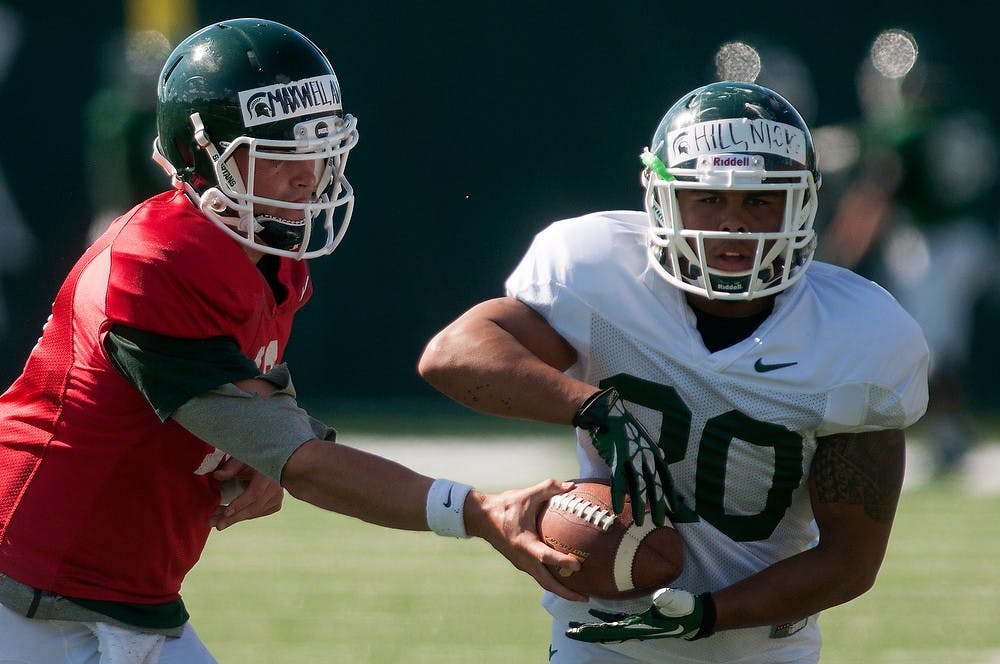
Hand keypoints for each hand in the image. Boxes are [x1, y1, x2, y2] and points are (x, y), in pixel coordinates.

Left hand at [210, 458, 283, 530]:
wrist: (276, 464)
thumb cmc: (256, 460)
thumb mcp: (243, 459)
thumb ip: (230, 468)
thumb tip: (216, 475)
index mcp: (268, 473)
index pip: (255, 493)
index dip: (240, 503)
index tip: (226, 513)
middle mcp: (275, 487)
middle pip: (255, 507)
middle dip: (234, 517)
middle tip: (216, 524)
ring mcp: (277, 497)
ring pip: (255, 512)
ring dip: (236, 517)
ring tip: (217, 520)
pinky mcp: (276, 504)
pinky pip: (258, 513)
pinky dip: (244, 516)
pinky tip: (231, 516)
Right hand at [465, 478, 587, 601]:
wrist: (481, 517)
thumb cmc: (505, 506)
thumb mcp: (527, 494)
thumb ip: (549, 488)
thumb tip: (571, 486)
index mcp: (524, 543)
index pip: (545, 556)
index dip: (561, 561)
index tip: (578, 565)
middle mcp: (522, 558)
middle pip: (546, 582)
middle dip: (565, 593)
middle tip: (585, 598)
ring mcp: (520, 563)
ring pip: (542, 582)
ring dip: (560, 590)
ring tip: (579, 593)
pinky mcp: (520, 563)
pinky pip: (538, 575)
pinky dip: (552, 580)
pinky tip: (564, 576)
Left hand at [566, 588, 713, 641]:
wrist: (695, 616)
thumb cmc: (686, 610)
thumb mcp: (678, 603)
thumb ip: (667, 600)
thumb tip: (657, 597)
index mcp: (640, 626)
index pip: (612, 630)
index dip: (594, 631)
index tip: (578, 632)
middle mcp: (634, 628)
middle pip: (605, 631)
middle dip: (587, 632)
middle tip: (569, 630)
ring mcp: (636, 624)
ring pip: (609, 627)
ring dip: (593, 626)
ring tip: (576, 624)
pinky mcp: (639, 619)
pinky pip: (618, 619)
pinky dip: (604, 616)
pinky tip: (594, 610)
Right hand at [572, 387, 671, 525]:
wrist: (603, 410)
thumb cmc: (621, 423)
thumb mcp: (642, 434)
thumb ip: (651, 447)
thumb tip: (663, 455)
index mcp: (653, 450)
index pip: (666, 475)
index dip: (670, 492)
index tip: (675, 508)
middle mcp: (645, 455)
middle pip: (655, 484)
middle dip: (659, 504)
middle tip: (661, 522)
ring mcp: (631, 456)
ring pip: (639, 485)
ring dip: (640, 506)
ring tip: (642, 522)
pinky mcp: (616, 457)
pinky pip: (618, 480)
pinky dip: (619, 495)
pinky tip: (619, 508)